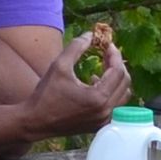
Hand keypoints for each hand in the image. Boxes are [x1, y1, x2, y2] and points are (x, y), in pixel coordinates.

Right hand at [18, 24, 130, 139]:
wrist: (35, 122)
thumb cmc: (46, 94)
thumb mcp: (59, 66)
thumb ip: (76, 47)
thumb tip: (90, 34)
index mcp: (98, 97)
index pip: (118, 71)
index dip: (114, 54)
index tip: (107, 45)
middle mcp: (105, 111)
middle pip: (124, 82)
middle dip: (117, 64)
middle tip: (106, 53)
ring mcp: (103, 120)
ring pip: (123, 94)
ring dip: (116, 79)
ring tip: (102, 68)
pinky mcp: (99, 125)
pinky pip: (115, 105)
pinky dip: (111, 92)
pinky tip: (95, 83)